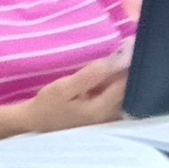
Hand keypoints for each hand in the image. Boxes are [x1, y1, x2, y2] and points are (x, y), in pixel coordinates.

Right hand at [0, 55, 128, 143]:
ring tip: (126, 56)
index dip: (131, 63)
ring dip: (127, 76)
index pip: (127, 83)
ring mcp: (109, 118)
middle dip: (132, 69)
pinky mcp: (105, 116)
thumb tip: (118, 59)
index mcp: (102, 110)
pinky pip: (120, 97)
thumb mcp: (64, 87)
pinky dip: (119, 83)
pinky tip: (115, 72)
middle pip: (131, 90)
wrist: (35, 123)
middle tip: (132, 47)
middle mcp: (111, 117)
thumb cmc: (47, 105)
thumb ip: (92, 74)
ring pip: (127, 93)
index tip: (133, 44)